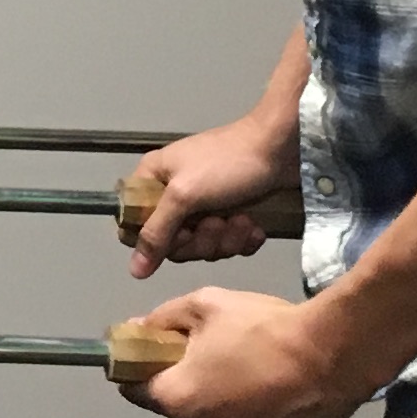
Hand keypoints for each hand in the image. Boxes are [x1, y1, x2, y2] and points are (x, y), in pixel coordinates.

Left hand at [123, 287, 372, 417]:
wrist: (332, 355)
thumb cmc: (262, 328)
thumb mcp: (204, 305)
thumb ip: (162, 318)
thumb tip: (139, 328)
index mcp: (175, 399)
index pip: (133, 388)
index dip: (137, 364)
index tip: (152, 346)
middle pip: (175, 403)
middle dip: (183, 378)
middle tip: (208, 347)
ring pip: (210, 417)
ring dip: (216, 396)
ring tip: (243, 363)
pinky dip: (245, 407)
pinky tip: (266, 381)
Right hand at [126, 118, 294, 277]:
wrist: (282, 147)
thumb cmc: (228, 164)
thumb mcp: (184, 195)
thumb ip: (156, 233)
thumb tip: (135, 270)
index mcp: (153, 180)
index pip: (135, 227)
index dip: (156, 241)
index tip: (180, 235)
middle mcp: (174, 195)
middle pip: (173, 244)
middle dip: (201, 240)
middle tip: (217, 222)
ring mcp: (203, 206)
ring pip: (203, 246)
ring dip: (225, 238)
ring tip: (241, 219)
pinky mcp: (230, 214)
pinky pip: (227, 243)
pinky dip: (242, 239)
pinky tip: (252, 225)